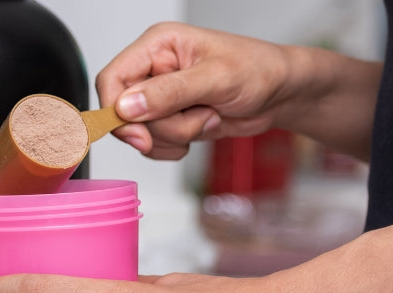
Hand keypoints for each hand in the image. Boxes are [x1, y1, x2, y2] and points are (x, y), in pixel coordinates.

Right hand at [96, 22, 296, 158]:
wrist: (280, 94)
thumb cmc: (258, 70)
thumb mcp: (216, 79)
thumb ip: (170, 92)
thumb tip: (127, 106)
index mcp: (158, 46)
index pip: (112, 79)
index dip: (117, 111)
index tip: (139, 135)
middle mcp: (154, 69)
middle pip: (125, 114)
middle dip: (162, 127)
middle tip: (199, 116)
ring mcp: (161, 97)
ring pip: (142, 134)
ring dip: (176, 136)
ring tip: (208, 116)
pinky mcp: (171, 119)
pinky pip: (156, 146)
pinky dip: (177, 147)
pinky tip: (203, 128)